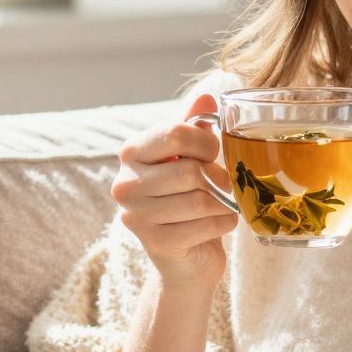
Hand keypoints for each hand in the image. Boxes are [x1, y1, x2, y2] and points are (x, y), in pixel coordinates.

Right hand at [111, 92, 237, 292]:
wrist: (184, 255)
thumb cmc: (187, 196)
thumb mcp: (189, 156)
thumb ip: (194, 126)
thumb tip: (207, 97)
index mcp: (131, 152)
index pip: (177, 133)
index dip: (207, 143)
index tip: (214, 153)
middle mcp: (125, 184)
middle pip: (191, 171)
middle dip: (220, 178)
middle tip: (227, 184)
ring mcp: (136, 217)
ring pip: (201, 201)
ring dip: (225, 203)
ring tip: (225, 204)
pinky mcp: (156, 244)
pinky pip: (206, 226)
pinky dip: (224, 223)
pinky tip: (220, 223)